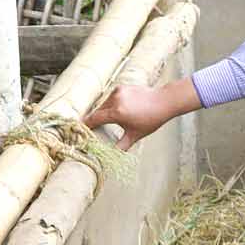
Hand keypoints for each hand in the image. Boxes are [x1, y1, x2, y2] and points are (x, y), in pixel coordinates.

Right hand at [83, 77, 202, 147]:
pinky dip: (111, 105)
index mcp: (117, 112)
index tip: (80, 130)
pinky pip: (111, 98)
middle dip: (96, 120)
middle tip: (93, 129)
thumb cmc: (151, 119)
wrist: (164, 101)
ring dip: (104, 112)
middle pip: (98, 112)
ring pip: (104, 104)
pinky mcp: (121, 87)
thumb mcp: (135, 135)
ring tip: (110, 121)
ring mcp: (118, 92)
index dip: (86, 125)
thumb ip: (121, 146)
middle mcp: (115, 100)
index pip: (94, 119)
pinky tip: (120, 110)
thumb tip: (111, 156)